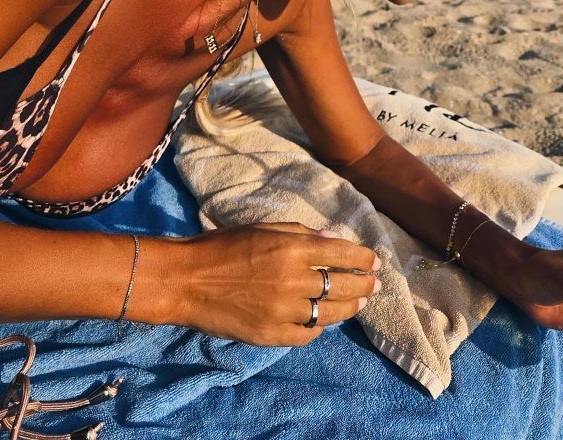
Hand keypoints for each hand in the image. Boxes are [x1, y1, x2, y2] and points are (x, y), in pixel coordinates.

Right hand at [171, 222, 380, 345]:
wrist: (187, 279)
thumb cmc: (223, 246)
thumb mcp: (262, 228)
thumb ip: (300, 234)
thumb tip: (331, 240)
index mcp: (291, 249)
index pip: (341, 254)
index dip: (362, 258)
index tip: (375, 261)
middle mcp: (292, 280)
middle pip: (342, 286)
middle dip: (363, 285)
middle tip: (374, 285)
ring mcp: (282, 310)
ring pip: (328, 313)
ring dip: (348, 308)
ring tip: (358, 304)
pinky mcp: (270, 334)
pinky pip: (306, 335)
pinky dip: (318, 328)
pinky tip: (323, 322)